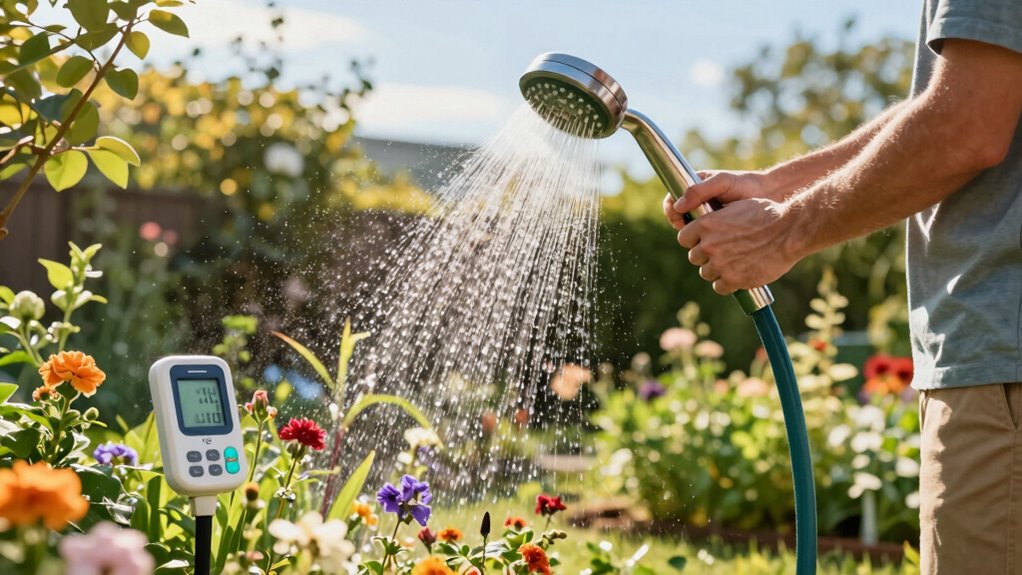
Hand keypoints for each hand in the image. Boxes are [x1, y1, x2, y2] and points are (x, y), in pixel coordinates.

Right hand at [662, 170, 776, 230]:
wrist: (768, 195)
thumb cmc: (745, 184)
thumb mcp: (722, 182)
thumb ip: (699, 190)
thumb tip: (678, 205)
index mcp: (694, 188)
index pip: (672, 200)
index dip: (671, 211)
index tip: (680, 220)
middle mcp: (697, 203)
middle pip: (678, 218)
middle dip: (684, 226)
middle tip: (696, 230)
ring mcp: (706, 218)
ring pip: (690, 230)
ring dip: (695, 235)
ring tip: (709, 235)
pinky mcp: (716, 230)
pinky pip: (703, 238)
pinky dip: (705, 240)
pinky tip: (715, 240)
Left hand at [671, 197, 802, 294]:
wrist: (788, 231)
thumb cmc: (766, 214)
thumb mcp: (736, 207)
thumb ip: (716, 217)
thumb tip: (703, 225)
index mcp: (706, 224)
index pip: (684, 238)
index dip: (695, 240)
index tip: (705, 241)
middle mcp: (708, 245)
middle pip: (694, 257)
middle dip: (706, 256)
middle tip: (724, 253)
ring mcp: (720, 264)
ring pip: (706, 273)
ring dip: (717, 270)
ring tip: (734, 263)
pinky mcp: (733, 279)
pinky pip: (719, 287)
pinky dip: (727, 284)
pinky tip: (738, 275)